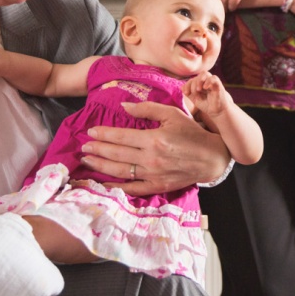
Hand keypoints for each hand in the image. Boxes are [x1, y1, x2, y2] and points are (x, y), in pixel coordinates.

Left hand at [81, 100, 229, 194]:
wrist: (212, 158)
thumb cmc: (192, 133)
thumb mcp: (172, 114)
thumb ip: (147, 109)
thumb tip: (124, 107)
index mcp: (154, 139)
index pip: (121, 137)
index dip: (104, 134)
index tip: (91, 132)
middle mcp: (151, 158)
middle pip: (116, 154)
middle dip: (97, 150)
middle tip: (83, 147)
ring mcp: (153, 175)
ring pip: (120, 171)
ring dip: (101, 166)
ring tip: (87, 161)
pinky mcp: (157, 187)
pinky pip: (132, 188)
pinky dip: (116, 187)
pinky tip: (103, 183)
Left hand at [183, 72, 233, 120]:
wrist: (216, 112)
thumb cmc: (207, 105)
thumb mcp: (195, 99)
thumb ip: (188, 93)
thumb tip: (181, 87)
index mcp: (200, 84)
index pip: (192, 80)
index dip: (187, 85)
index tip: (186, 93)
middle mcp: (206, 81)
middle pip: (197, 76)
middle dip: (192, 84)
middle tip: (192, 93)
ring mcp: (212, 82)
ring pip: (205, 73)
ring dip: (199, 80)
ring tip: (198, 89)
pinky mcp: (218, 85)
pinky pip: (214, 78)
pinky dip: (208, 81)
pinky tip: (205, 87)